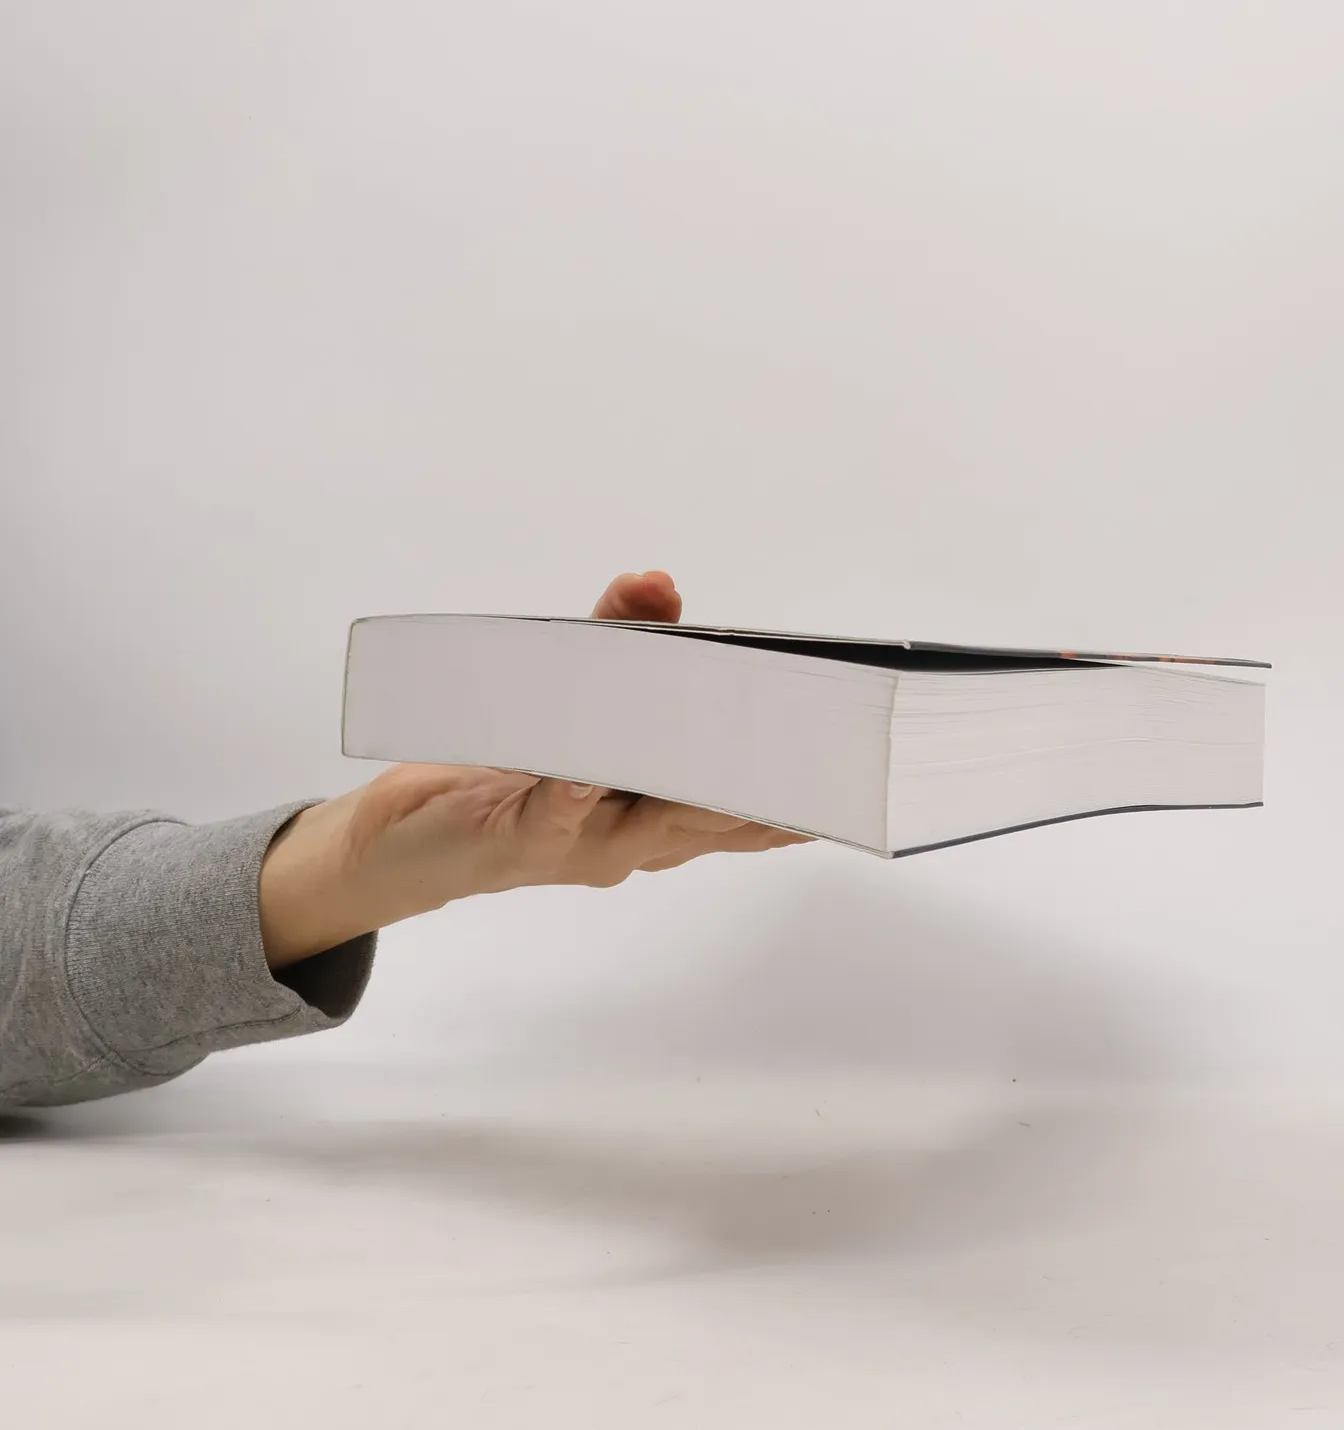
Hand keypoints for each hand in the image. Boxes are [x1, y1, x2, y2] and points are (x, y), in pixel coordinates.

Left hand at [258, 570, 808, 968]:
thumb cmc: (503, 776)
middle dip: (775, 781)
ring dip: (696, 780)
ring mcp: (588, 844)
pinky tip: (591, 764)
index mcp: (663, 812)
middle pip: (722, 809)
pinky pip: (560, 808)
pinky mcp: (525, 837)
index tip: (857, 769)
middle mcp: (638, 838)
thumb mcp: (572, 697)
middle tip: (824, 748)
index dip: (805, 794)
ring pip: (658, 814)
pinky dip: (579, 785)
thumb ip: (619, 635)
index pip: (750, 805)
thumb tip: (657, 583)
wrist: (401, 846)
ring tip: (737, 748)